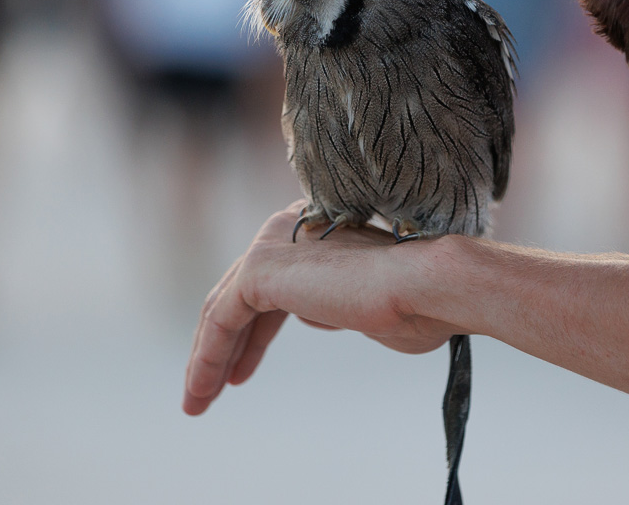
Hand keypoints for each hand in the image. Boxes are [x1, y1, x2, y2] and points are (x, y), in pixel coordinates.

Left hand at [182, 202, 458, 415]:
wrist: (431, 288)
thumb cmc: (422, 306)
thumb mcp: (373, 313)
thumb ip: (339, 310)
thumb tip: (317, 313)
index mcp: (321, 230)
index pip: (273, 285)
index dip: (254, 334)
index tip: (241, 373)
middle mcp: (292, 226)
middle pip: (241, 294)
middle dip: (223, 346)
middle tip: (211, 389)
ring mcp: (274, 242)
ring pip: (225, 307)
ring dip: (208, 357)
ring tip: (198, 402)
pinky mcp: (261, 267)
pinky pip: (222, 318)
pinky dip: (208, 356)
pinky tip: (204, 389)